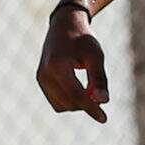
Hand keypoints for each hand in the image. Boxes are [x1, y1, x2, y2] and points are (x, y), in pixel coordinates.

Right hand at [36, 4, 109, 122]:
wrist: (63, 26)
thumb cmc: (82, 39)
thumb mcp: (95, 56)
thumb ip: (99, 79)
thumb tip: (103, 102)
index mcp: (57, 65)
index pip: (75, 94)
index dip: (91, 108)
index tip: (104, 118)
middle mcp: (45, 74)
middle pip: (69, 102)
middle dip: (87, 103)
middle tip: (100, 91)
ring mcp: (41, 79)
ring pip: (62, 106)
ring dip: (78, 104)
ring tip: (90, 88)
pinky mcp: (41, 82)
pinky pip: (57, 102)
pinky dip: (70, 101)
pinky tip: (80, 89)